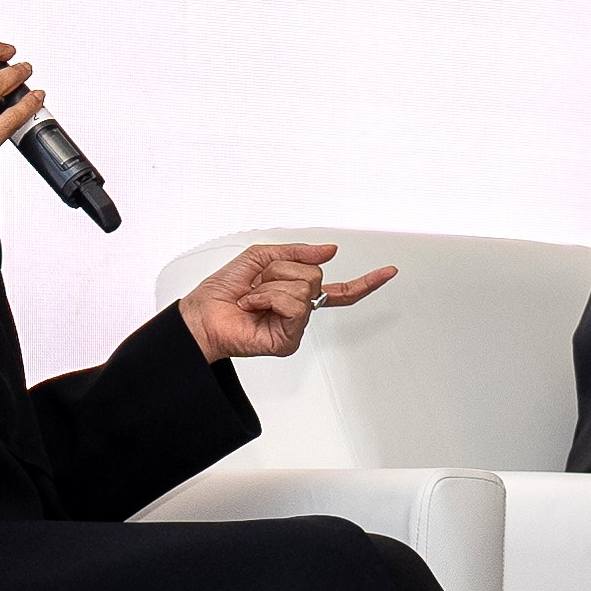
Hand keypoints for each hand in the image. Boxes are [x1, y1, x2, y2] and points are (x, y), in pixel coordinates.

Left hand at [178, 242, 396, 365]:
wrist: (201, 315)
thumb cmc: (223, 290)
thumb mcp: (260, 256)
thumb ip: (296, 252)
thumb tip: (330, 250)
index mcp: (296, 293)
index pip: (338, 289)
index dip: (365, 282)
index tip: (389, 272)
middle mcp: (299, 311)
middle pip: (314, 276)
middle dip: (280, 271)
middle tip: (258, 283)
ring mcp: (295, 326)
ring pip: (303, 288)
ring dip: (270, 285)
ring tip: (252, 297)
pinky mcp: (287, 340)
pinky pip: (292, 305)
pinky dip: (268, 298)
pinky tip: (253, 306)